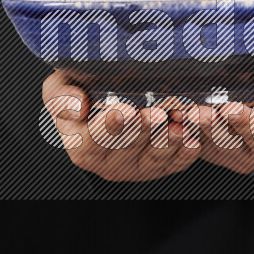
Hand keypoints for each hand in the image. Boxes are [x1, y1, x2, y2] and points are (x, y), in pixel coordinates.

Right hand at [42, 70, 200, 181]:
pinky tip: (192, 138)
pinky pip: (174, 164)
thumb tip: (77, 108)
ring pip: (153, 159)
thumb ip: (61, 97)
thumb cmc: (81, 89)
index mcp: (81, 144)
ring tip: (178, 124)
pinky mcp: (157, 167)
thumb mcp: (60, 86)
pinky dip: (185, 153)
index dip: (109, 127)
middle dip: (143, 131)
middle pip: (127, 149)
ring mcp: (134, 167)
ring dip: (167, 143)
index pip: (93, 140)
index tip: (123, 111)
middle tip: (157, 113)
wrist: (103, 96)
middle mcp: (106, 162)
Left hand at [195, 65, 253, 174]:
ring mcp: (234, 155)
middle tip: (199, 111)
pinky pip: (196, 143)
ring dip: (195, 127)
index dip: (245, 123)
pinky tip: (175, 113)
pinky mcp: (212, 151)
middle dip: (214, 126)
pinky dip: (185, 128)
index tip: (229, 108)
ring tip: (184, 110)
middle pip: (234, 143)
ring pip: (212, 143)